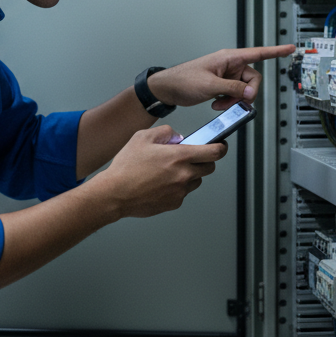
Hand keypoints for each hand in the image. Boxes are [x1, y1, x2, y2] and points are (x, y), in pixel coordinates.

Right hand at [88, 125, 226, 218]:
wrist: (115, 193)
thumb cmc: (126, 167)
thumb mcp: (142, 137)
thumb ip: (165, 133)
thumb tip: (177, 137)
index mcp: (179, 157)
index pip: (214, 152)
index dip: (221, 147)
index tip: (220, 145)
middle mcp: (184, 175)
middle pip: (209, 168)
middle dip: (204, 160)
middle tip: (191, 156)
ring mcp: (180, 191)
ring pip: (196, 181)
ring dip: (190, 174)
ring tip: (170, 171)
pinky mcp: (174, 204)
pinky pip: (183, 193)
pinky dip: (178, 187)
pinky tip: (161, 183)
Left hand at [146, 45, 296, 110]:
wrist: (169, 88)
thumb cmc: (183, 79)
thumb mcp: (210, 85)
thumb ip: (233, 89)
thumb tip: (249, 94)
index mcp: (228, 58)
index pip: (258, 53)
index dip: (276, 51)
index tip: (290, 48)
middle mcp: (229, 65)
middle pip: (252, 79)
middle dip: (246, 93)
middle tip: (237, 102)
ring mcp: (226, 76)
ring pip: (244, 90)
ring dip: (235, 100)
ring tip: (220, 104)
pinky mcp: (221, 86)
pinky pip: (234, 95)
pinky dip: (229, 102)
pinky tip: (217, 104)